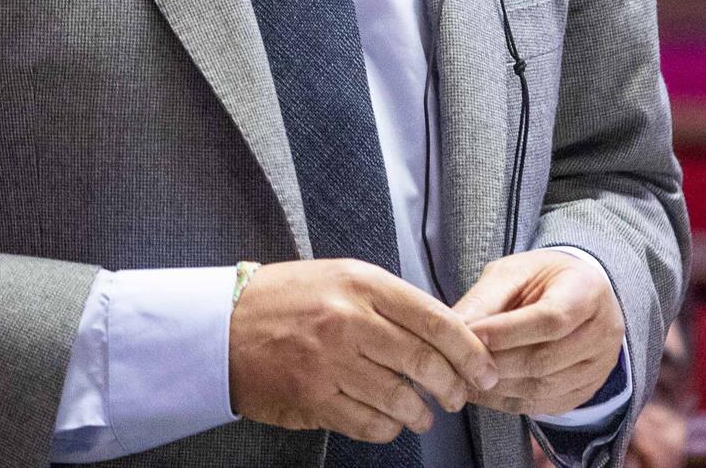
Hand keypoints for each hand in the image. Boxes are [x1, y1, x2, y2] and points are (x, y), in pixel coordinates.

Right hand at [229, 259, 498, 442]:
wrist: (220, 325)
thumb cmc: (282, 300)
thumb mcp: (337, 277)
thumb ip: (386, 300)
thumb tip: (443, 332)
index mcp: (360, 283)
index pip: (436, 319)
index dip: (470, 350)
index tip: (485, 368)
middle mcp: (348, 318)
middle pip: (426, 362)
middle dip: (453, 387)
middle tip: (457, 396)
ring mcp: (330, 360)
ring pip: (402, 399)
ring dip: (421, 413)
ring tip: (421, 413)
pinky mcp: (314, 397)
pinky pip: (371, 424)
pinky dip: (388, 428)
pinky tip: (388, 421)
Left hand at [452, 250, 623, 417]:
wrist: (574, 294)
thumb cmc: (540, 279)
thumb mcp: (513, 272)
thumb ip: (486, 298)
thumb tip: (454, 326)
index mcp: (587, 291)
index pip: (552, 319)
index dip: (509, 331)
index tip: (472, 334)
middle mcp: (603, 333)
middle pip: (546, 358)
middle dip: (497, 362)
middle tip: (458, 361)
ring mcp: (599, 367)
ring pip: (545, 387)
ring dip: (498, 386)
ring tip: (463, 377)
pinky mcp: (587, 390)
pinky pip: (546, 404)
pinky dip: (509, 401)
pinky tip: (483, 392)